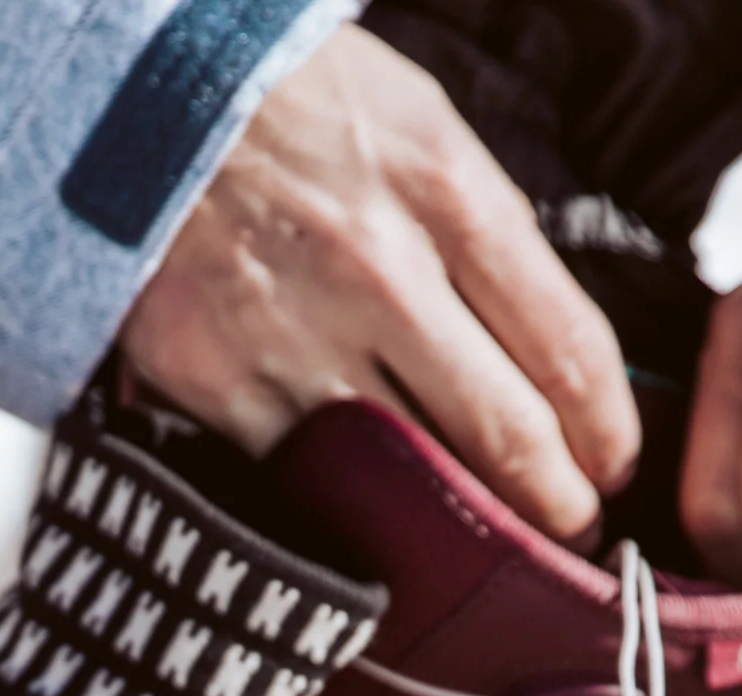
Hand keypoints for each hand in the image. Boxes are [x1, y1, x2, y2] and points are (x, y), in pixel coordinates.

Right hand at [120, 22, 639, 541]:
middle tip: (571, 531)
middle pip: (503, 430)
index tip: (613, 464)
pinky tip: (368, 517)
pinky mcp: (221, 389)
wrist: (128, 110)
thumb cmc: (281, 106)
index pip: (565, 343)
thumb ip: (474, 226)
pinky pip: (305, 476)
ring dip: (458, 520)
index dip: (605, 426)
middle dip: (555, 500)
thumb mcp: (410, 124)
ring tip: (480, 544)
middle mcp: (382, 275)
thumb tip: (532, 338)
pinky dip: (343, 505)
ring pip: (409, 471)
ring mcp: (296, 342)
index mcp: (445, 193)